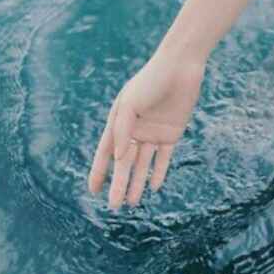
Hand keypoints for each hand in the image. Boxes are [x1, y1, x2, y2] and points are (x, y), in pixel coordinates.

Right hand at [87, 52, 205, 208]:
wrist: (180, 67)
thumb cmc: (150, 81)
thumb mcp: (129, 104)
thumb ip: (121, 131)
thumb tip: (118, 159)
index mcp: (120, 120)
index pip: (106, 151)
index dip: (99, 170)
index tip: (93, 190)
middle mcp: (135, 129)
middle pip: (125, 162)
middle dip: (119, 183)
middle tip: (114, 206)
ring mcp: (153, 132)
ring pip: (143, 163)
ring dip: (138, 182)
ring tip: (132, 202)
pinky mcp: (172, 133)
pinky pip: (164, 157)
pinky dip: (159, 171)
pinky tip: (154, 187)